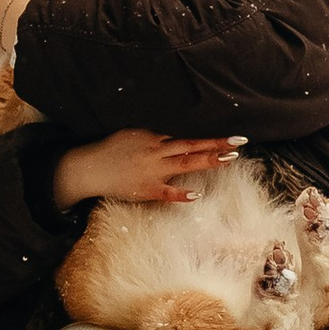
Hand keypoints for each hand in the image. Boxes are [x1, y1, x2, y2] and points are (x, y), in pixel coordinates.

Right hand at [55, 130, 243, 212]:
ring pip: (184, 162)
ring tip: (229, 158)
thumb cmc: (109, 151)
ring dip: (208, 159)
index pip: (186, 139)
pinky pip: (167, 191)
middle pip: (191, 146)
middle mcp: (156, 151)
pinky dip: (181, 193)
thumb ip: (152, 139)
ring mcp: (152, 170)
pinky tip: (196, 193)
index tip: (230, 139)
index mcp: (153, 138)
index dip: (209, 140)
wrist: (89, 167)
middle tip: (239, 142)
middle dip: (216, 144)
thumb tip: (170, 140)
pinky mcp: (146, 189)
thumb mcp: (131, 136)